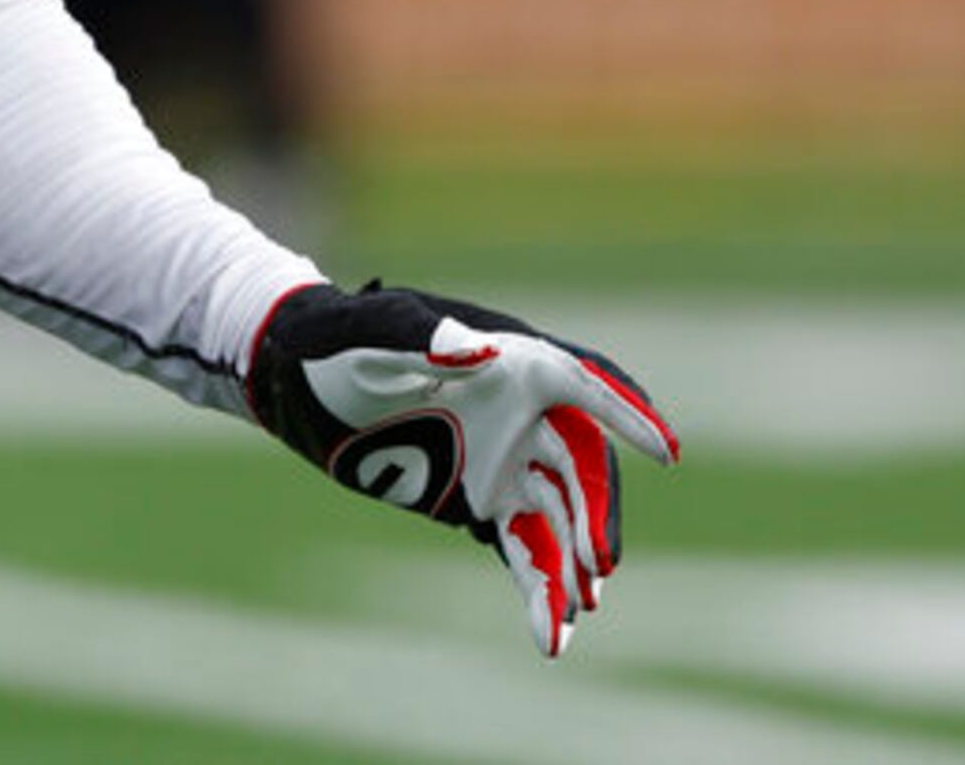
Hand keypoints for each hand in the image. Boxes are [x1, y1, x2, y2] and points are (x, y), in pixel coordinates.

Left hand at [246, 279, 678, 658]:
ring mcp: (506, 461)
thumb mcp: (372, 328)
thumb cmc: (341, 335)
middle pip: (583, 467)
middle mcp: (524, 414)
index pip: (585, 388)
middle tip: (599, 563)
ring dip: (574, 561)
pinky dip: (540, 586)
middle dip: (596, 514)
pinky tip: (552, 636)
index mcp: (514, 360)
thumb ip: (423, 335)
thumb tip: (478, 350)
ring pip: (560, 516)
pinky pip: (524, 546)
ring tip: (580, 609)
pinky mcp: (481, 501)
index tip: (665, 449)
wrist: (299, 378)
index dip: (627, 417)